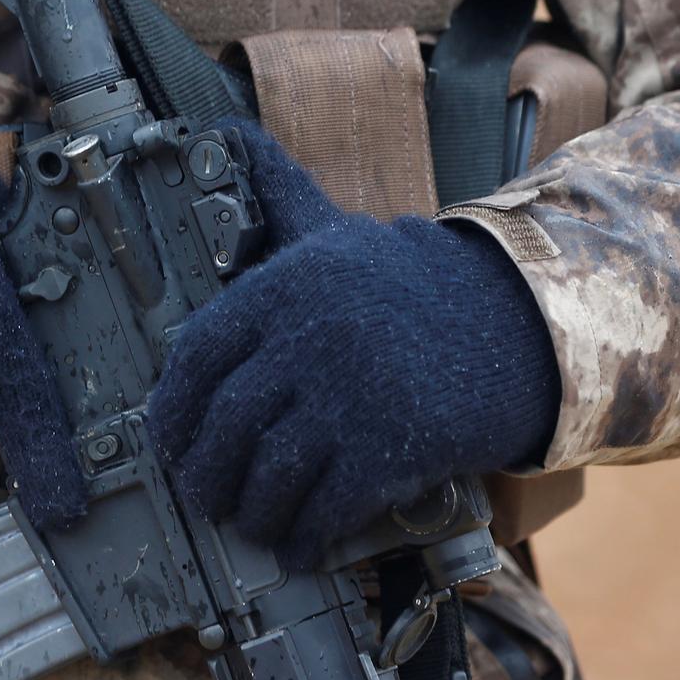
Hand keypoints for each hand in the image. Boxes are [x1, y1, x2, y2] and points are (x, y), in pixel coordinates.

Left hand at [148, 125, 559, 567]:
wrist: (513, 322)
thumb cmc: (411, 283)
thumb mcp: (336, 230)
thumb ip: (278, 194)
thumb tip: (229, 133)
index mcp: (285, 285)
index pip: (196, 355)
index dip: (172, 410)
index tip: (166, 440)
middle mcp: (308, 336)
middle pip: (226, 424)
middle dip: (204, 473)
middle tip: (203, 495)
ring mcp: (348, 393)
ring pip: (268, 473)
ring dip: (251, 512)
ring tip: (249, 522)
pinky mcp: (389, 444)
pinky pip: (325, 506)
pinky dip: (304, 537)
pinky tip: (299, 546)